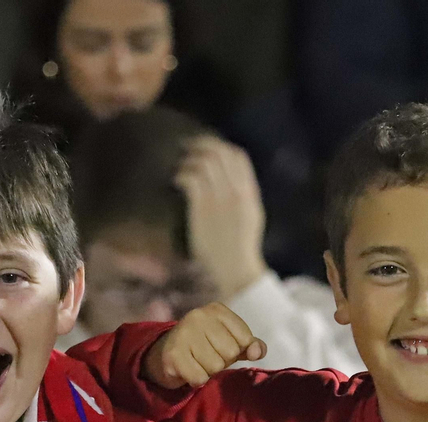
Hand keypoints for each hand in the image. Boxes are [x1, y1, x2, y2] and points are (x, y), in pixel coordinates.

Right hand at [145, 302, 266, 388]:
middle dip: (222, 361)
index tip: (220, 346)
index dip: (237, 350)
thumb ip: (250, 346)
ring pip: (215, 367)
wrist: (166, 356)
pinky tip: (187, 370)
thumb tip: (257, 352)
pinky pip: (200, 378)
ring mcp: (184, 333)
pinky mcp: (173, 354)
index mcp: (217, 310)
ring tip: (196, 362)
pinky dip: (196, 380)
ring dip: (208, 372)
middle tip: (206, 356)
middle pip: (230, 353)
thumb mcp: (231, 342)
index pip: (245, 338)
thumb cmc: (206, 348)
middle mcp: (198, 316)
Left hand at [176, 136, 267, 301]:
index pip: (238, 156)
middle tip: (186, 148)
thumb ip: (243, 197)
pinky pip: (190, 178)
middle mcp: (236, 190)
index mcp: (249, 192)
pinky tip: (176, 182)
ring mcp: (220, 198)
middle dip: (200, 145)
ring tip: (180, 167)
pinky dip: (181, 174)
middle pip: (219, 152)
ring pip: (204, 161)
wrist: (236, 269)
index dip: (221, 146)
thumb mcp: (251, 217)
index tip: (207, 149)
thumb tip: (232, 182)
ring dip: (188, 160)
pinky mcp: (203, 208)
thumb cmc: (240, 248)